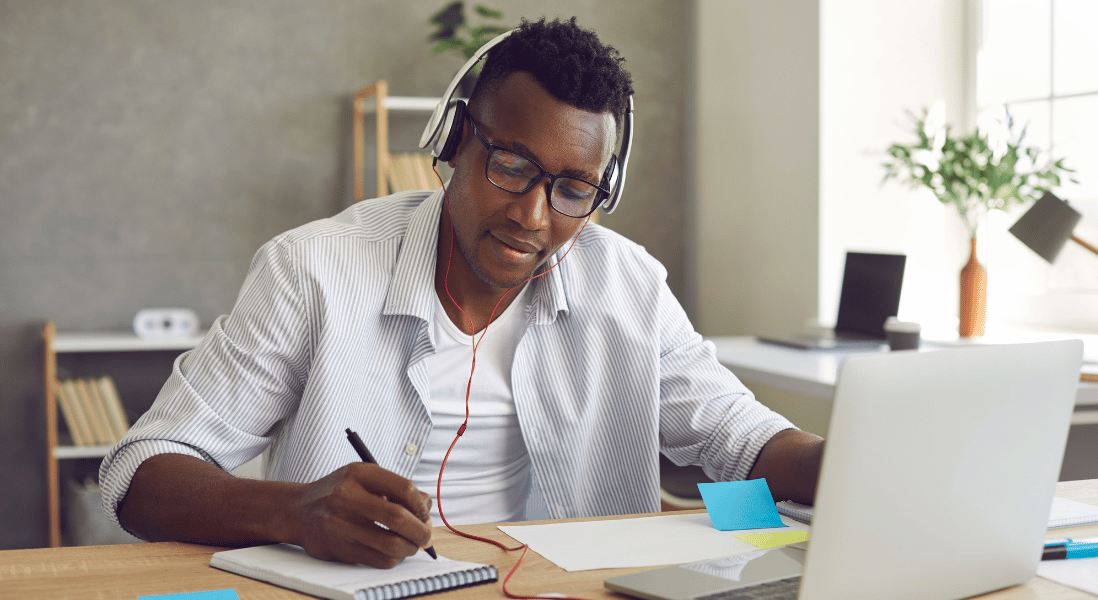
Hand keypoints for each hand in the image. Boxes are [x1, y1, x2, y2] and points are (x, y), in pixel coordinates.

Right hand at [283, 463, 433, 567]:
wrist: (298, 511)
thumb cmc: (339, 493)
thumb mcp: (363, 479)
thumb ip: (394, 488)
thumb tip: (427, 507)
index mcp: (358, 474)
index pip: (403, 488)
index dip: (421, 504)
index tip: (424, 514)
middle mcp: (347, 497)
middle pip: (398, 517)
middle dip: (421, 530)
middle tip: (426, 535)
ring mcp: (342, 525)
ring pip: (391, 544)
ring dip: (410, 547)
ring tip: (411, 544)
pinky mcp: (340, 549)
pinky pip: (380, 560)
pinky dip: (394, 558)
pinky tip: (393, 551)